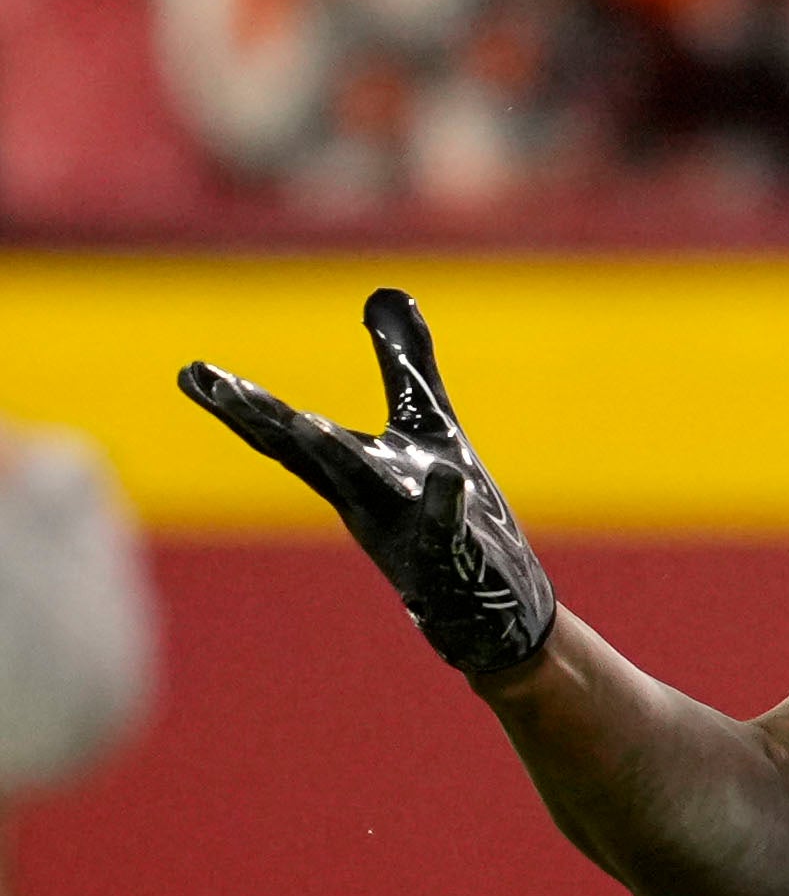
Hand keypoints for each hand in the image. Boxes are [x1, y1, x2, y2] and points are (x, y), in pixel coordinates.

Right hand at [179, 288, 554, 676]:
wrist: (490, 604)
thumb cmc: (450, 509)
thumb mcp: (428, 426)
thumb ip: (403, 364)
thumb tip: (385, 290)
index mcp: (349, 470)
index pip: (285, 433)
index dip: (240, 404)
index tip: (192, 372)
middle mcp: (364, 499)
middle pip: (304, 456)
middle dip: (262, 421)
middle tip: (217, 387)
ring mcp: (404, 531)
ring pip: (362, 490)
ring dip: (332, 455)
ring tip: (304, 420)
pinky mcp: (451, 557)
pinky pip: (445, 530)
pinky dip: (443, 503)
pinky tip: (449, 478)